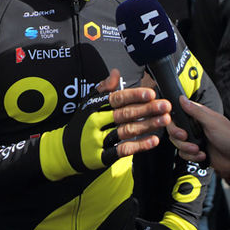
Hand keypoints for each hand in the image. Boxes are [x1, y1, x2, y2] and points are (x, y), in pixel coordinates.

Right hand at [39, 69, 170, 180]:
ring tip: (164, 120)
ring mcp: (99, 139)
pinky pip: (122, 150)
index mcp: (94, 107)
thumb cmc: (81, 124)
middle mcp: (96, 122)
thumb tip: (116, 73)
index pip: (116, 99)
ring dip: (147, 126)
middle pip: (124, 114)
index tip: (151, 93)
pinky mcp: (102, 156)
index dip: (134, 95)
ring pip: (126, 131)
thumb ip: (103, 88)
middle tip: (165, 106)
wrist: (64, 150)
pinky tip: (153, 140)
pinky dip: (139, 145)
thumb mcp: (88, 103)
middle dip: (146, 109)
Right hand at [168, 96, 229, 177]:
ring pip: (177, 144)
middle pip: (174, 131)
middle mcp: (194, 127)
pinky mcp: (194, 152)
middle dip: (179, 137)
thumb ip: (196, 111)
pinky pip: (183, 154)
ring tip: (199, 149)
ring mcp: (194, 140)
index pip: (178, 114)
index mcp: (198, 116)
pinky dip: (192, 157)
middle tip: (186, 138)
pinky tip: (203, 155)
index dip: (173, 121)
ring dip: (187, 149)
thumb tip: (182, 99)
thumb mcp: (212, 122)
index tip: (178, 127)